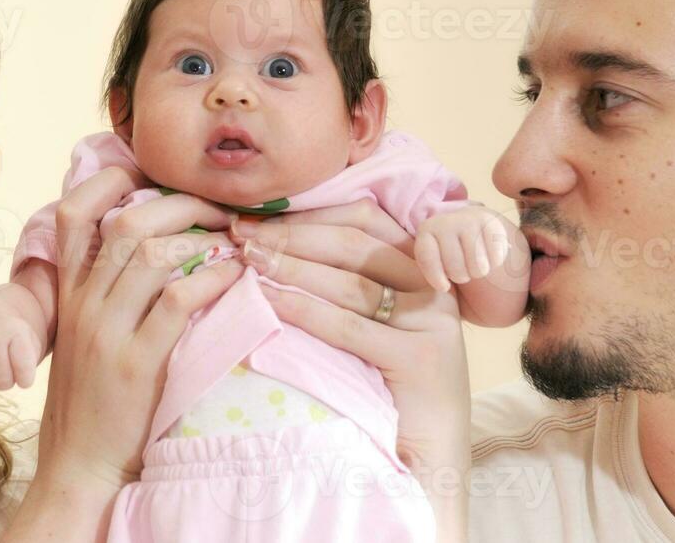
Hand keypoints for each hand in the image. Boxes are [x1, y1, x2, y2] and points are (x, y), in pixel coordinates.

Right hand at [0, 313, 43, 390]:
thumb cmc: (14, 340)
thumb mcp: (32, 345)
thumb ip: (31, 364)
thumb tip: (23, 382)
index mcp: (16, 331)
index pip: (24, 373)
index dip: (25, 380)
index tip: (24, 372)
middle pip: (2, 381)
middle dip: (6, 381)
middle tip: (5, 368)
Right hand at [5, 168, 240, 541]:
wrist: (80, 463)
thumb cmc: (92, 397)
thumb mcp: (83, 335)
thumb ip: (103, 291)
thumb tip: (150, 245)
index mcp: (68, 293)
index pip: (71, 214)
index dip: (107, 181)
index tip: (145, 174)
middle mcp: (83, 304)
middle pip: (126, 222)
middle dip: (178, 203)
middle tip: (216, 206)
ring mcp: (106, 331)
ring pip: (150, 252)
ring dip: (201, 236)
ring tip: (235, 237)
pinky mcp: (135, 363)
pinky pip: (175, 301)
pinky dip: (211, 279)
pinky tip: (235, 276)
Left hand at [230, 199, 470, 539]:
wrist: (424, 462)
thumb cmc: (386, 386)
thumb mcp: (374, 320)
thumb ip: (347, 278)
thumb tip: (276, 238)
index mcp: (424, 267)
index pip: (366, 217)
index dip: (311, 212)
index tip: (259, 215)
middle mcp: (434, 288)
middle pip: (354, 242)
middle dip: (291, 235)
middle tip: (240, 234)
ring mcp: (432, 322)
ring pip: (350, 281)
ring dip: (290, 266)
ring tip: (246, 260)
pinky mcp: (420, 359)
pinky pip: (348, 326)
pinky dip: (303, 309)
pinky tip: (267, 301)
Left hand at [414, 205, 513, 293]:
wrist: (470, 225)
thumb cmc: (447, 250)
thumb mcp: (432, 257)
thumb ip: (429, 269)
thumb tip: (441, 286)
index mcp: (426, 230)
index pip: (427, 259)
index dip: (436, 278)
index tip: (444, 287)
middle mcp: (446, 222)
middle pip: (455, 267)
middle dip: (460, 276)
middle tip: (462, 272)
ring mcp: (469, 221)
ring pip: (477, 265)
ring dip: (477, 272)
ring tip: (474, 266)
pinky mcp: (491, 224)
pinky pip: (496, 257)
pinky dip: (494, 263)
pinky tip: (488, 257)